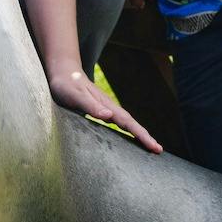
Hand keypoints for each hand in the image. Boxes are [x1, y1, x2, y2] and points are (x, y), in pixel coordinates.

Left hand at [48, 68, 163, 153]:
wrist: (63, 72)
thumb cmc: (67, 85)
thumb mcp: (76, 96)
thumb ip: (91, 106)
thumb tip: (110, 116)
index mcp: (107, 105)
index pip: (128, 123)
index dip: (141, 135)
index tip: (154, 146)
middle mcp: (109, 107)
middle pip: (131, 124)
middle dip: (145, 137)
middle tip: (159, 150)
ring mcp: (106, 109)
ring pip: (126, 124)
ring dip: (138, 134)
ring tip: (150, 146)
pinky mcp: (100, 110)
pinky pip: (118, 124)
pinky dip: (127, 131)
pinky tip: (128, 138)